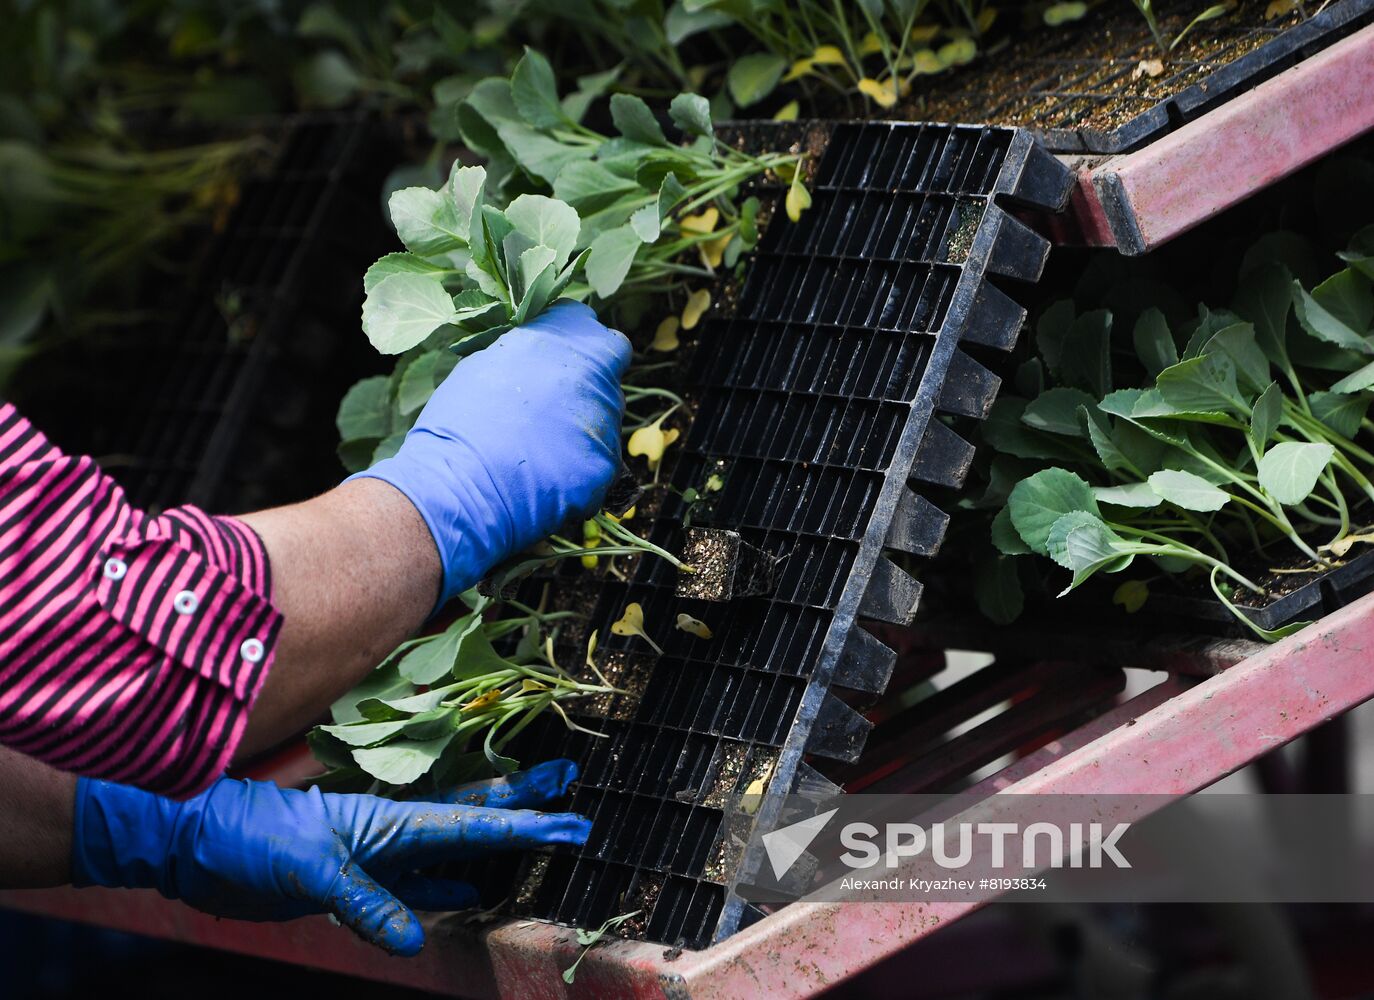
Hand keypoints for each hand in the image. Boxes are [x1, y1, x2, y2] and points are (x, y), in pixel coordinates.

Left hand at [71, 759, 588, 955]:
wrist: (197, 845)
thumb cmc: (250, 839)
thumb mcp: (309, 868)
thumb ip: (363, 902)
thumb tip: (412, 940)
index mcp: (391, 819)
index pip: (472, 821)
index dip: (525, 822)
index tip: (571, 818)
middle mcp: (393, 831)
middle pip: (472, 814)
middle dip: (521, 802)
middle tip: (567, 784)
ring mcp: (376, 855)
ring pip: (449, 848)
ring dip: (490, 842)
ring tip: (530, 832)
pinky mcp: (354, 881)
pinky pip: (414, 884)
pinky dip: (444, 887)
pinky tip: (466, 892)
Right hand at [355, 300, 630, 607]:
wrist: (456, 488)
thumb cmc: (455, 427)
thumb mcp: (481, 370)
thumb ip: (521, 356)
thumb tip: (534, 357)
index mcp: (558, 343)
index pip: (599, 334)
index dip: (584, 350)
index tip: (567, 364)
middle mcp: (590, 376)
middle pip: (607, 378)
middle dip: (585, 391)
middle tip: (549, 414)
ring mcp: (603, 422)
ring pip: (607, 422)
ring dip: (582, 431)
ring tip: (539, 452)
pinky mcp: (605, 465)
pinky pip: (600, 464)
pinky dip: (579, 471)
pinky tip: (545, 479)